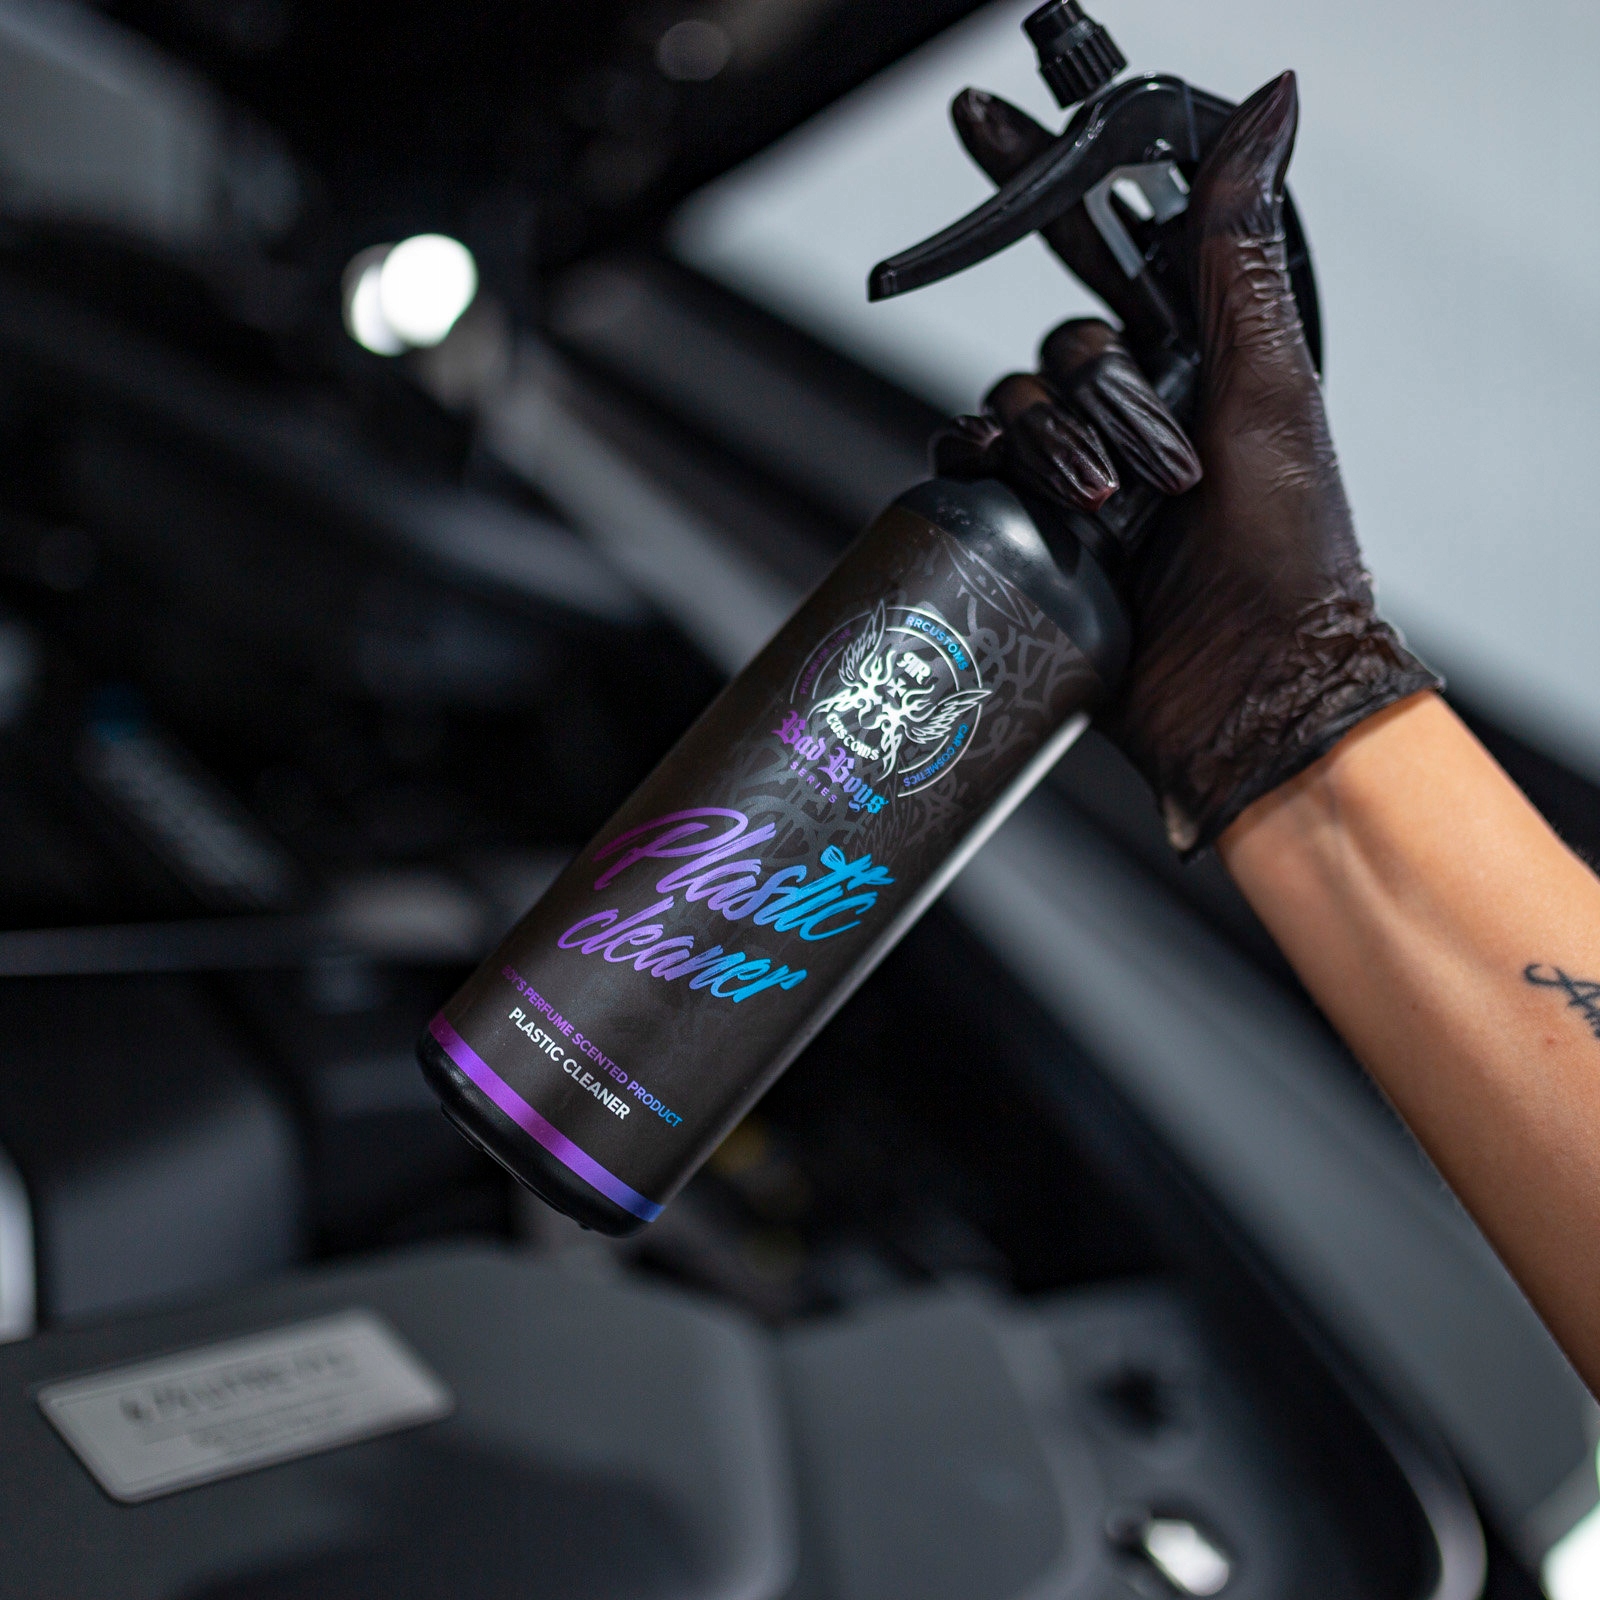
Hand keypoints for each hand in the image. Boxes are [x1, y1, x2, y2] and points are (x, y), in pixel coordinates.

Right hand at [934, 73, 1437, 853]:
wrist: (1245, 692)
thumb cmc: (1285, 561)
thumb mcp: (1270, 389)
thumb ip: (1238, 254)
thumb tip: (1268, 109)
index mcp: (1196, 369)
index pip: (1110, 251)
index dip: (1045, 185)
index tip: (981, 123)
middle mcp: (1132, 416)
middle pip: (1060, 347)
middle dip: (1096, 400)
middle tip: (1156, 472)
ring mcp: (1079, 478)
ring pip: (1011, 409)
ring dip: (1053, 453)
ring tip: (1107, 514)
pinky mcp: (1031, 534)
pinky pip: (972, 470)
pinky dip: (980, 469)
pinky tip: (1007, 494)